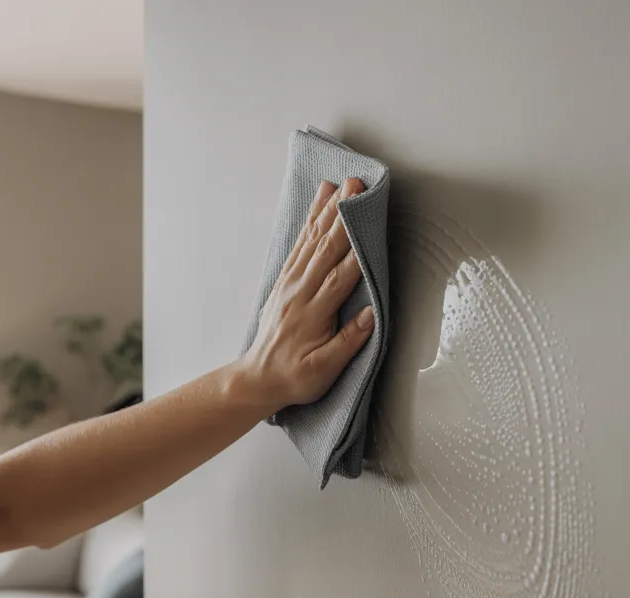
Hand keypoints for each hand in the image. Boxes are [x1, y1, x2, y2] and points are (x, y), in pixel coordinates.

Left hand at [239, 177, 374, 413]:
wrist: (258, 378)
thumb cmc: (294, 377)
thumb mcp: (324, 371)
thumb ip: (348, 342)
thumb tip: (371, 315)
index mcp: (312, 313)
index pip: (339, 275)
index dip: (356, 246)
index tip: (368, 220)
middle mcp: (299, 292)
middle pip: (325, 247)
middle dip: (342, 215)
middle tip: (356, 186)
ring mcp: (290, 283)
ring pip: (312, 240)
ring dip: (327, 211)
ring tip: (341, 185)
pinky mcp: (285, 280)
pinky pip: (300, 244)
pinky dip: (311, 221)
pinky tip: (320, 204)